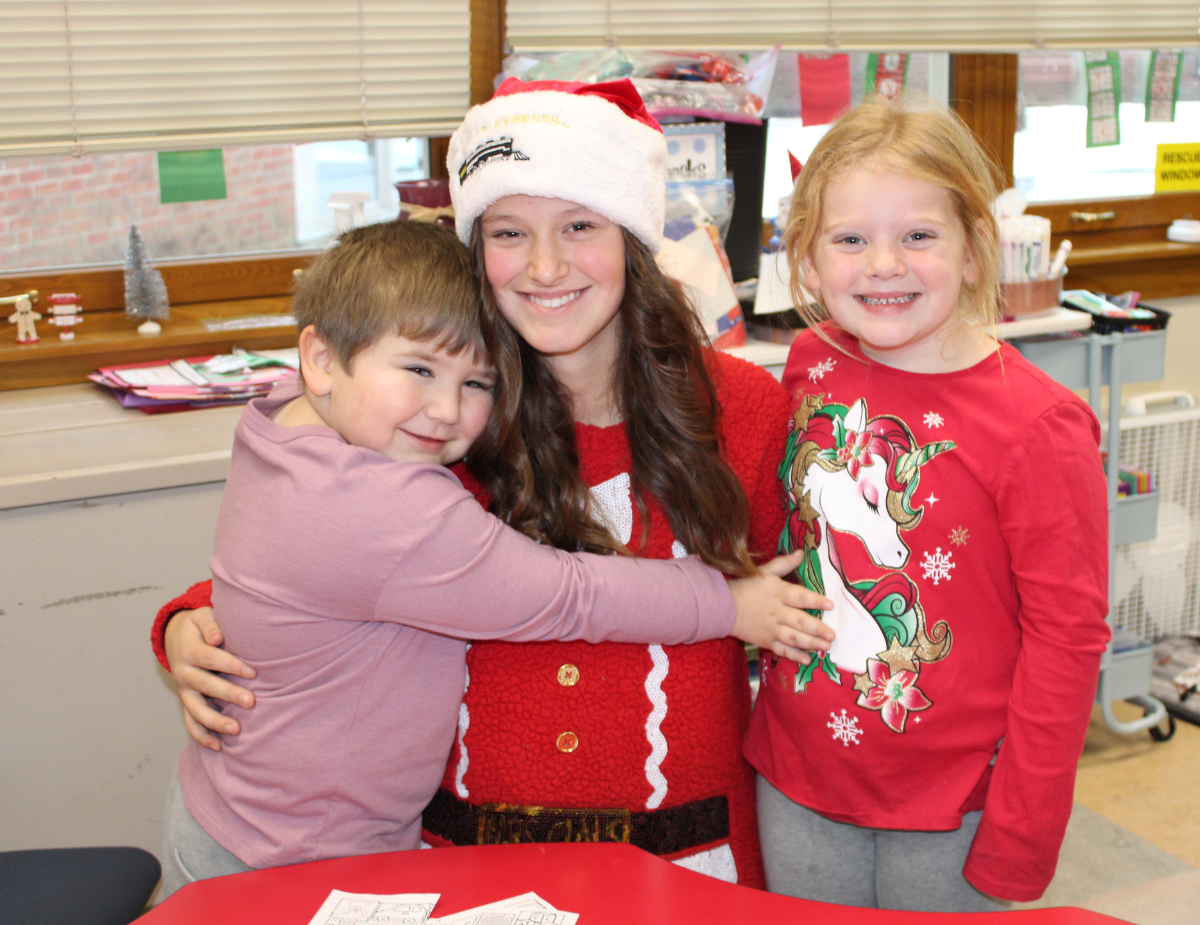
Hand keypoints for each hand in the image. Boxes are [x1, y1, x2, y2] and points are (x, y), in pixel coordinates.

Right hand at [164, 607, 255, 750]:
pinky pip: (190, 722)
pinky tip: (218, 747)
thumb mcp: (202, 616)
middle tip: (251, 702)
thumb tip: (217, 638)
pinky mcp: (185, 701)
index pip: (211, 659)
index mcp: (189, 650)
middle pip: (206, 686)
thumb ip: (211, 624)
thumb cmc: (198, 626)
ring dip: (215, 722)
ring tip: (236, 730)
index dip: (232, 665)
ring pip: (196, 710)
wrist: (175, 636)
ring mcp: (183, 690)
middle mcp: (183, 673)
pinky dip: (201, 736)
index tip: (253, 673)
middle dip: (229, 694)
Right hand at [728, 551, 833, 663]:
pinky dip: (794, 656)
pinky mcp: (765, 641)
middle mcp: (776, 612)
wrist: (723, 607)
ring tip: (825, 646)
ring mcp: (771, 629)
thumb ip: (784, 563)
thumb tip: (802, 553)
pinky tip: (807, 659)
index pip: (799, 596)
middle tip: (832, 635)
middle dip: (817, 629)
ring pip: (793, 638)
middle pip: (799, 621)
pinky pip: (781, 650)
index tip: (830, 605)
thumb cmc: (746, 586)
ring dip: (810, 643)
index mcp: (778, 593)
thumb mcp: (764, 571)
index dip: (814, 600)